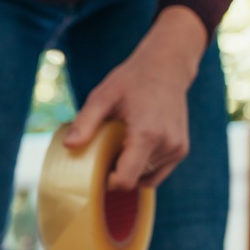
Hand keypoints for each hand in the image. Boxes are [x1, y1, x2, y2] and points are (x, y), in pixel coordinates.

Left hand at [64, 6, 207, 190]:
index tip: (96, 171)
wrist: (166, 67)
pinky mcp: (181, 150)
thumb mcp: (102, 97)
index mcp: (147, 134)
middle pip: (134, 180)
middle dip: (116, 173)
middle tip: (105, 152)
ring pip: (146, 178)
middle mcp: (166, 145)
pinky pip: (158, 173)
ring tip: (121, 145)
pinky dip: (143, 167)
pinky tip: (133, 147)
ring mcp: (177, 149)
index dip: (108, 182)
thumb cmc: (131, 80)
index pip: (126, 179)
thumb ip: (85, 122)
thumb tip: (68, 146)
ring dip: (130, 170)